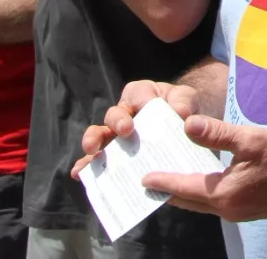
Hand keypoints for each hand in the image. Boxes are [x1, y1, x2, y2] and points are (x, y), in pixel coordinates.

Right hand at [73, 79, 202, 176]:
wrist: (184, 125)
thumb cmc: (181, 106)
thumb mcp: (186, 99)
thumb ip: (184, 102)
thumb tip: (180, 114)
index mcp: (142, 93)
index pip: (137, 94)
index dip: (137, 104)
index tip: (135, 122)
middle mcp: (125, 112)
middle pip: (114, 115)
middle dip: (116, 122)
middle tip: (124, 132)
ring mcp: (117, 135)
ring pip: (100, 136)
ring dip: (93, 143)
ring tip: (90, 153)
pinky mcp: (116, 154)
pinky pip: (100, 159)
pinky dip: (89, 166)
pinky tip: (80, 174)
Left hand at [141, 116, 266, 222]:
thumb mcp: (249, 139)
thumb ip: (217, 133)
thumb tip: (187, 125)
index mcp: (222, 193)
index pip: (183, 187)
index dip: (163, 181)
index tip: (143, 178)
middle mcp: (225, 209)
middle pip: (187, 201)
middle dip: (168, 190)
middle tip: (149, 180)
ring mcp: (235, 212)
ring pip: (199, 204)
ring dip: (183, 193)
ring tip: (168, 179)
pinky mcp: (243, 210)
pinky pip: (212, 204)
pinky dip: (199, 194)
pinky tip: (199, 181)